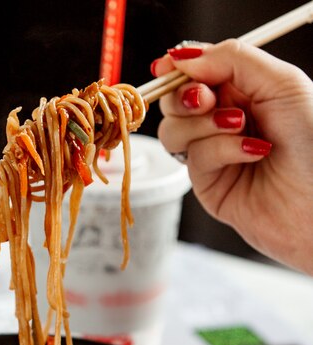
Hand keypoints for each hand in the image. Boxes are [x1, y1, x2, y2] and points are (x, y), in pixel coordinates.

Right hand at [151, 40, 312, 274]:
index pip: (196, 72)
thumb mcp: (281, 83)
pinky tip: (252, 153)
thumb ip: (231, 60)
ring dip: (203, 125)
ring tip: (240, 128)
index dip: (178, 68)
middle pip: (174, 101)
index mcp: (242, 91)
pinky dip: (220, 150)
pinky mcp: (205, 183)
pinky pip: (192, 158)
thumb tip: (181, 56)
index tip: (167, 67)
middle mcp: (222, 120)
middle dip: (185, 97)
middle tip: (206, 100)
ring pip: (172, 130)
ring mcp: (211, 153)